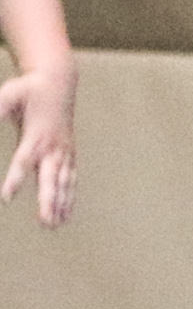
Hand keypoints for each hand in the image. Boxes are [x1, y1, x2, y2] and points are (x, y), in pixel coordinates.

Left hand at [0, 61, 74, 227]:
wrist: (58, 83)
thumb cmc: (29, 89)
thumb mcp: (9, 94)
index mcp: (37, 135)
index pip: (24, 161)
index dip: (16, 179)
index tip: (7, 197)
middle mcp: (53, 147)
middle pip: (50, 179)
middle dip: (48, 201)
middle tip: (44, 221)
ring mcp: (64, 152)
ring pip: (63, 183)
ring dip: (61, 205)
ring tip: (54, 225)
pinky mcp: (68, 155)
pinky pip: (70, 180)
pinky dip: (69, 198)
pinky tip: (65, 215)